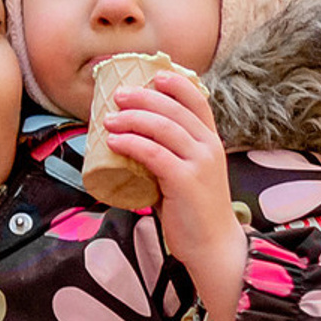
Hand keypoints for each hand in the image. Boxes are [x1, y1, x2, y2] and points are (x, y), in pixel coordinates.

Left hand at [106, 71, 247, 320]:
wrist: (212, 245)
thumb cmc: (192, 210)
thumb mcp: (186, 174)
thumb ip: (169, 156)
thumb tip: (131, 141)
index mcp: (212, 141)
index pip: (198, 101)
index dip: (176, 84)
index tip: (153, 75)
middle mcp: (209, 147)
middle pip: (174, 109)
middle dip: (143, 97)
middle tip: (117, 95)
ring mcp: (199, 163)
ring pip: (163, 127)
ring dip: (132, 118)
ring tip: (108, 118)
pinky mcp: (186, 181)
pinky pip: (154, 154)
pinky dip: (132, 143)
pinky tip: (115, 140)